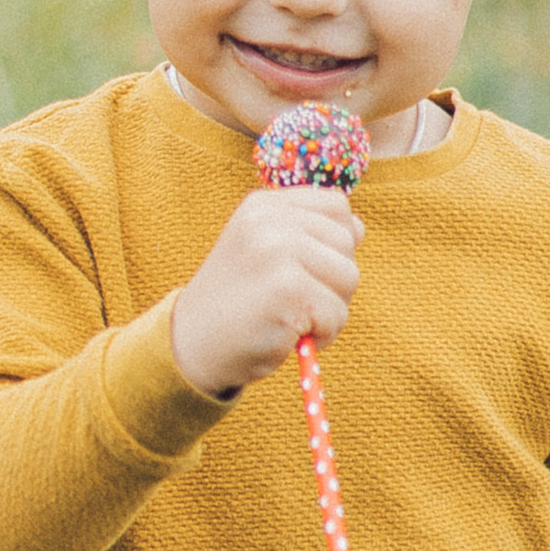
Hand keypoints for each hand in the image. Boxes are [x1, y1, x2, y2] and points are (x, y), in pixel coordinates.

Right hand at [170, 185, 363, 398]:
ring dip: (331, 308)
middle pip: (347, 242)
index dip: (336, 242)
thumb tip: (358, 229)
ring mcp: (278, 252)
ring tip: (294, 317)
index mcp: (263, 205)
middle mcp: (270, 220)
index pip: (337, 206)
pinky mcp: (289, 290)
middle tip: (295, 301)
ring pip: (349, 277)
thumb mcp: (261, 250)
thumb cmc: (237, 304)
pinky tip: (289, 334)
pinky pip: (337, 314)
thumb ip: (304, 233)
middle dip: (333, 279)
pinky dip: (322, 334)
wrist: (192, 345)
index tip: (305, 268)